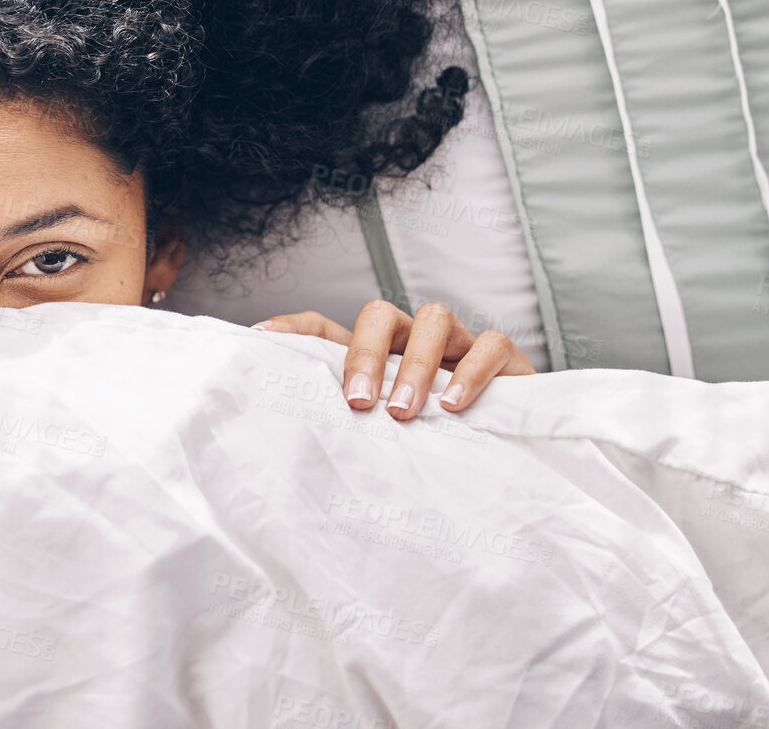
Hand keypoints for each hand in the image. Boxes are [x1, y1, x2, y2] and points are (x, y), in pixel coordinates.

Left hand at [251, 300, 533, 418]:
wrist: (507, 453)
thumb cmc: (430, 440)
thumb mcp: (378, 433)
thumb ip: (341, 424)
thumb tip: (290, 428)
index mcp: (375, 353)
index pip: (327, 326)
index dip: (294, 328)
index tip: (261, 338)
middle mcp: (411, 338)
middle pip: (380, 315)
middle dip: (366, 355)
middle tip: (358, 403)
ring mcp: (458, 343)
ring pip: (434, 319)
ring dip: (415, 365)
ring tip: (404, 411)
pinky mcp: (504, 358)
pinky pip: (489, 344)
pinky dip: (471, 372)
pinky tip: (454, 407)